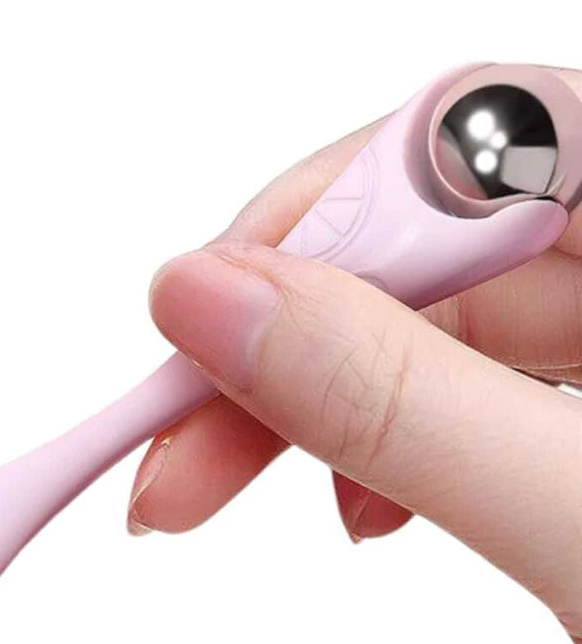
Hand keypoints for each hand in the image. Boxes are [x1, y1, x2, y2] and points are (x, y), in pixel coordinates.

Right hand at [127, 66, 581, 643]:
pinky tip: (359, 504)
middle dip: (280, 347)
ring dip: (316, 404)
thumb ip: (397, 403)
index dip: (302, 228)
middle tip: (175, 454)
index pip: (469, 140)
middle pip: (425, 240)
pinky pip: (461, 382)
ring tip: (247, 489)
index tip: (185, 330)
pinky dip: (382, 440)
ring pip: (426, 317)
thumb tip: (214, 302)